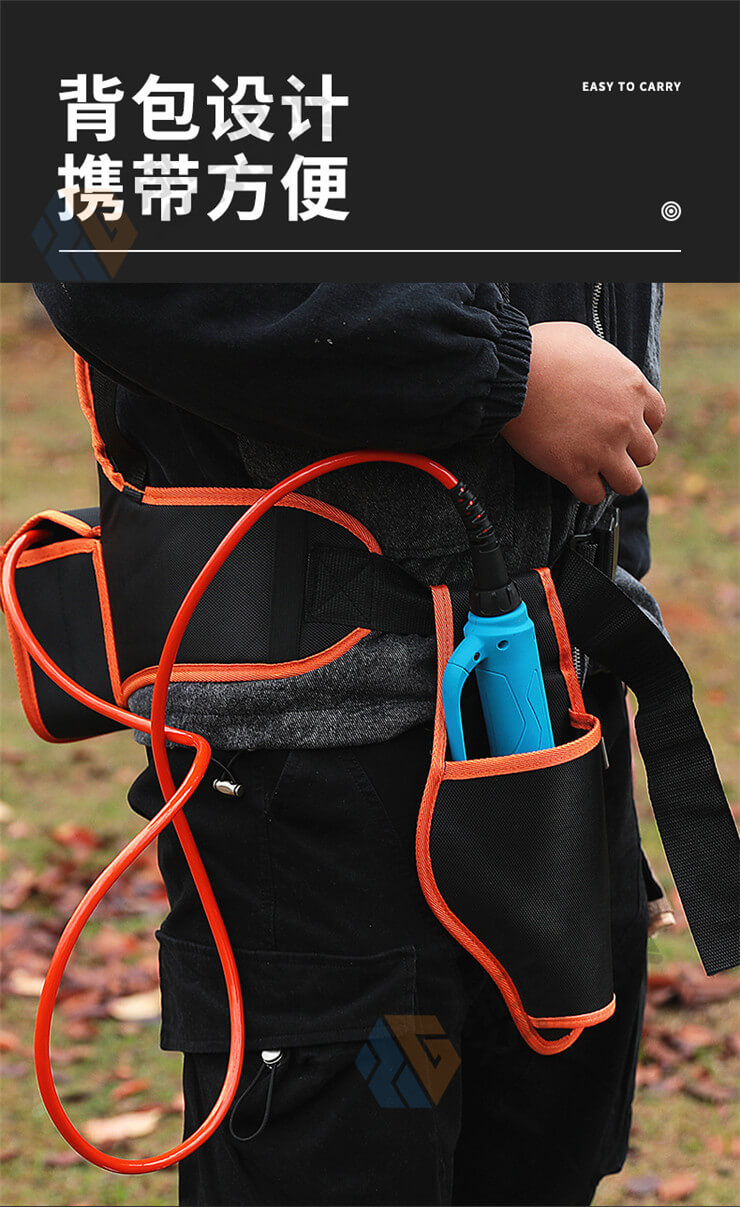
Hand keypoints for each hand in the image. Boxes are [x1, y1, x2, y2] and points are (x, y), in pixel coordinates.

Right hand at [501, 321, 665, 503]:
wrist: (512, 373)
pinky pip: (594, 495)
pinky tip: (572, 479)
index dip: (639, 425)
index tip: (621, 427)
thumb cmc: (541, 350)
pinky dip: (585, 491)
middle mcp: (626, 422)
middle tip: (604, 449)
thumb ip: (602, 359)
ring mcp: (603, 449)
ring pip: (629, 483)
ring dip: (613, 478)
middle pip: (647, 454)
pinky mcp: (575, 469)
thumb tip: (596, 364)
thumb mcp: (584, 339)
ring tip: (593, 471)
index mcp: (633, 388)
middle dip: (628, 454)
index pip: (657, 418)